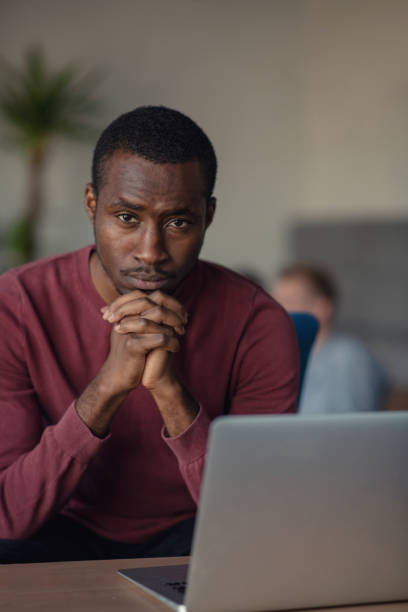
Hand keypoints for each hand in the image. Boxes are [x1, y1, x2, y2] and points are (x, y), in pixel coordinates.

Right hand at [75, 291, 183, 436]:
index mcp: (126, 313)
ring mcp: (128, 330)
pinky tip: (176, 348)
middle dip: (173, 308)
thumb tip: (166, 307)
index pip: (148, 296)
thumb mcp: (137, 334)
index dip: (168, 301)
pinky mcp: (132, 345)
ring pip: (157, 315)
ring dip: (174, 323)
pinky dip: (171, 342)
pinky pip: (159, 338)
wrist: (117, 378)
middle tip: (185, 320)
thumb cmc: (131, 356)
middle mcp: (125, 317)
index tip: (182, 312)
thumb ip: (146, 319)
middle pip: (153, 301)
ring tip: (182, 332)